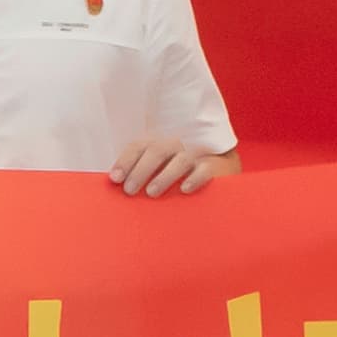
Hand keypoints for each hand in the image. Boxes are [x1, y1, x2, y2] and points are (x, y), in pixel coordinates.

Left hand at [105, 138, 227, 199]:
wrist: (221, 169)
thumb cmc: (182, 174)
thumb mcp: (160, 169)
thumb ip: (141, 173)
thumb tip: (117, 185)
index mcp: (160, 145)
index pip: (139, 146)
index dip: (125, 160)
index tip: (114, 178)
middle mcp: (177, 146)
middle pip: (157, 151)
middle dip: (141, 170)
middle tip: (129, 190)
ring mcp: (197, 155)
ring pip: (179, 160)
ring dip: (163, 176)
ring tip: (151, 192)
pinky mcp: (216, 166)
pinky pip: (205, 170)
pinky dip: (194, 178)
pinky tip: (184, 189)